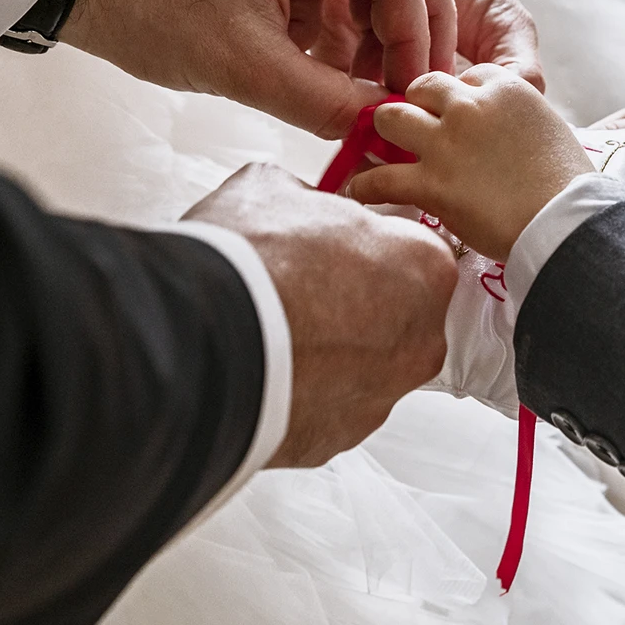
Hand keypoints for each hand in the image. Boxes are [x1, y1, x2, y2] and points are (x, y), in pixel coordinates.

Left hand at [62, 0, 455, 138]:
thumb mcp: (243, 65)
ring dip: (382, 20)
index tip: (410, 89)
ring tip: (375, 81)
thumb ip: (328, 101)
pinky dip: (347, 16)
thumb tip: (386, 131)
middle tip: (421, 82)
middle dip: (415, 22)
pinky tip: (338, 65)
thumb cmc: (145, 4)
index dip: (415, 34)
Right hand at [185, 164, 454, 467]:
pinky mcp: (341, 437)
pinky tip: (266, 368)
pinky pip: (328, 405)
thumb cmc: (249, 261)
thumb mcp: (274, 188)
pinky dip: (304, 389)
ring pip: (365, 365)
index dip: (367, 242)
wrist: (201, 343)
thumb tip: (298, 202)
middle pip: (397, 312)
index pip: (411, 247)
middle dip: (355, 300)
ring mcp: (383, 396)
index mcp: (423, 267)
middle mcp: (420, 339)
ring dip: (329, 349)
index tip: (334, 244)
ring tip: (274, 331)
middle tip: (301, 287)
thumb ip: (306, 196)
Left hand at [348, 65, 590, 261]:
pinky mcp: (430, 183)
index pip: (465, 75)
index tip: (458, 115)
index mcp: (504, 87)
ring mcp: (445, 143)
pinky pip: (379, 178)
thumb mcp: (548, 126)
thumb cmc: (568, 181)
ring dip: (384, 132)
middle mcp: (469, 106)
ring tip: (378, 148)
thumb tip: (499, 130)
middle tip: (414, 127)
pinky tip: (358, 190)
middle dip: (416, 104)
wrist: (567, 220)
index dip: (458, 96)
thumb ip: (515, 117)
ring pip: (390, 118)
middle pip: (422, 87)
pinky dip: (364, 184)